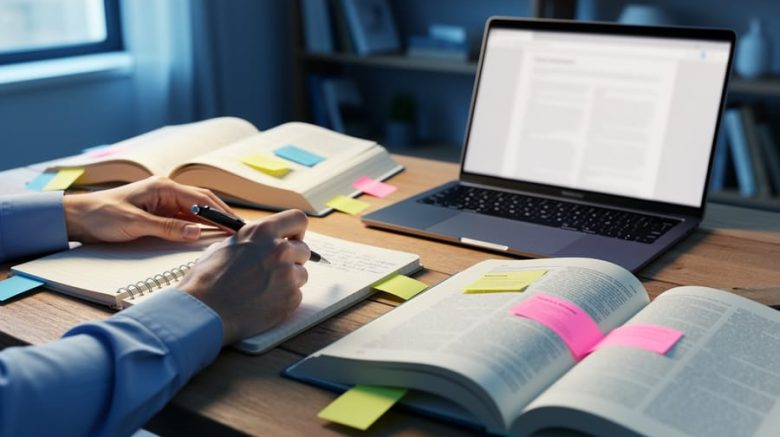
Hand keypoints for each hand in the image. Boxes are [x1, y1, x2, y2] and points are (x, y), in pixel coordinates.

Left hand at [63, 176, 233, 242]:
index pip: (201, 198)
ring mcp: (163, 202)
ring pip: (195, 211)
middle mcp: (166, 192)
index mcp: (163, 187)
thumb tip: (196, 232)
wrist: (77, 218)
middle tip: (239, 230)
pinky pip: (184, 219)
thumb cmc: (101, 215)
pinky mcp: (158, 213)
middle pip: (202, 202)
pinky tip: (205, 235)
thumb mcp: (136, 224)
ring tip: (228, 233)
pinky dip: (197, 226)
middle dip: (221, 215)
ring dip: (211, 221)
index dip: (220, 211)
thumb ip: (168, 228)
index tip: (235, 224)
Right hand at [178, 210, 309, 344]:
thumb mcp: (226, 246)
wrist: (203, 311)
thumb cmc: (207, 280)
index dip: (296, 230)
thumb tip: (262, 243)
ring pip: (302, 274)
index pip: (298, 219)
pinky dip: (284, 299)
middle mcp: (279, 249)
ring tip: (264, 289)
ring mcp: (287, 274)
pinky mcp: (291, 298)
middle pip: (303, 249)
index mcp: (262, 231)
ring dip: (289, 280)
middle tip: (274, 270)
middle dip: (292, 259)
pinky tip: (264, 302)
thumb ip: (252, 242)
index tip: (291, 239)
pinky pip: (297, 295)